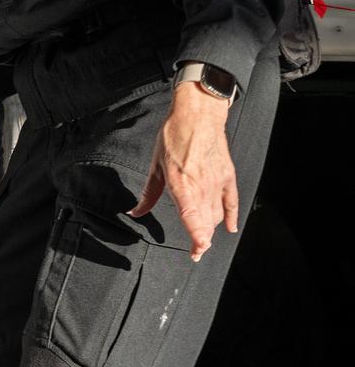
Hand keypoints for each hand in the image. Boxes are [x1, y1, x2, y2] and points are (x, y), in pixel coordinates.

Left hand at [130, 84, 235, 260]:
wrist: (198, 115)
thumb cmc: (174, 135)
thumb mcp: (155, 165)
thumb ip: (148, 194)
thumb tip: (136, 212)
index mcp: (181, 183)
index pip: (192, 218)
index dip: (196, 237)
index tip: (196, 250)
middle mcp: (201, 185)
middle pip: (206, 221)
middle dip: (201, 240)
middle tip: (196, 251)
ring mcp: (217, 181)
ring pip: (216, 214)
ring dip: (210, 228)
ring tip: (202, 237)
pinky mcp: (227, 176)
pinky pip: (232, 202)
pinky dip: (231, 216)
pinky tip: (229, 227)